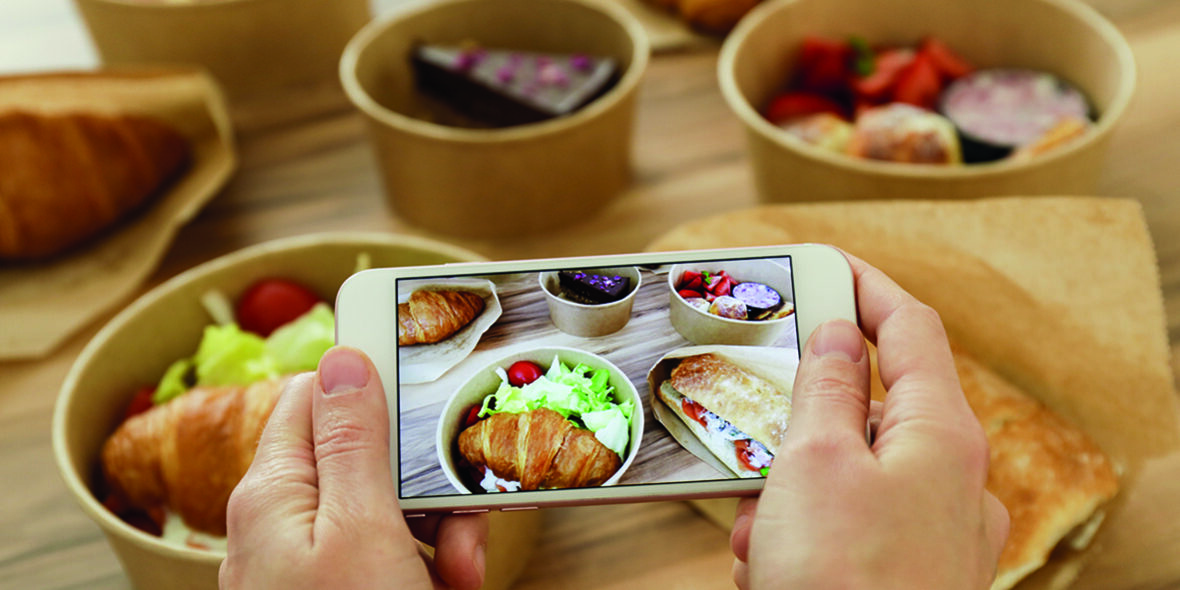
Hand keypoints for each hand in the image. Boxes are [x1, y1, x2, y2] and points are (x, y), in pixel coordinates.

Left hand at [220, 346, 487, 589]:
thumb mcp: (363, 529)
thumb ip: (352, 443)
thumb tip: (342, 360)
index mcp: (274, 493)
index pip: (315, 395)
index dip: (372, 383)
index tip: (428, 383)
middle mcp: (282, 522)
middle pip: (366, 459)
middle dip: (424, 484)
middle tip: (460, 518)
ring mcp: (307, 561)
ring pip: (387, 512)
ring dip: (438, 533)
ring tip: (456, 572)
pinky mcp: (335, 587)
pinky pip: (386, 556)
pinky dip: (425, 566)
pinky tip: (443, 585)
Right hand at [730, 253, 1008, 589]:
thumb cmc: (848, 583)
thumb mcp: (817, 464)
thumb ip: (828, 387)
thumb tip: (838, 333)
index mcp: (941, 435)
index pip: (910, 328)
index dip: (865, 287)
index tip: (823, 264)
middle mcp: (950, 480)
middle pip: (869, 410)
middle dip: (800, 424)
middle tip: (757, 438)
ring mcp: (935, 532)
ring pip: (848, 477)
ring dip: (791, 493)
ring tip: (760, 536)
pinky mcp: (909, 573)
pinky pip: (850, 529)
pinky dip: (805, 535)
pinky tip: (773, 568)